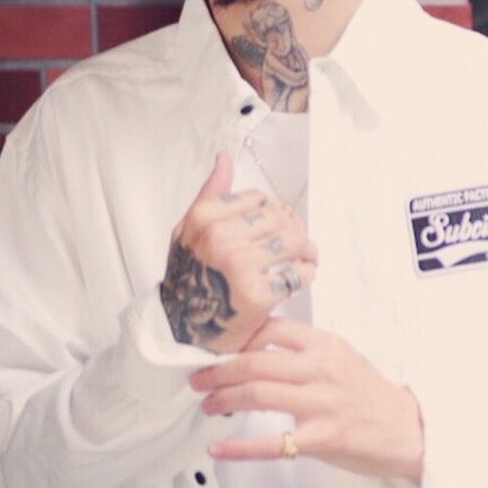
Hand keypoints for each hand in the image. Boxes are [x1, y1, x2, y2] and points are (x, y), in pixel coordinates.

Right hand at [160, 154, 316, 353]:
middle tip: (301, 244)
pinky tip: (298, 278)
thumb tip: (224, 158)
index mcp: (204, 217)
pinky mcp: (257, 294)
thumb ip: (210, 194)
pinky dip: (305, 274)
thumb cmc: (187, 277)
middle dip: (296, 229)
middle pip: (281, 217)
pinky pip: (297, 273)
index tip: (279, 225)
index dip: (275, 211)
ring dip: (307, 250)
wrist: (179, 329)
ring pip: (294, 241)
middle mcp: (220, 237)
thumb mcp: (188, 231)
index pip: (259, 198)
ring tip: (305, 259)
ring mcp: (239, 265)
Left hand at [192, 318, 423, 481]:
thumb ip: (305, 350)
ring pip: (258, 394)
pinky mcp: (322, 439)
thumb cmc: (372, 396)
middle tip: (198, 378)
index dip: (236, 337)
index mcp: (325, 345)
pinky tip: (218, 448)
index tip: (215, 348)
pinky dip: (239, 447)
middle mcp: (321, 369)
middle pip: (255, 361)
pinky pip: (272, 442)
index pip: (271, 328)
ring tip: (208, 404)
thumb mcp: (343, 357)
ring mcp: (322, 404)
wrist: (408, 430)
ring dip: (223, 399)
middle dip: (218, 370)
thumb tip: (257, 346)